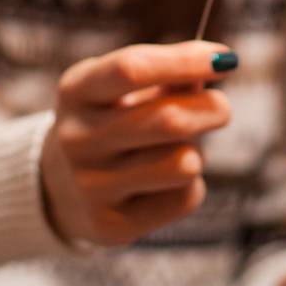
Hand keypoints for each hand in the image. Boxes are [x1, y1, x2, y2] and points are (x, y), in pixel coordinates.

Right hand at [41, 41, 232, 246]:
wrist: (60, 186)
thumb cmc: (110, 120)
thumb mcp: (123, 87)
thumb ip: (168, 71)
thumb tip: (218, 62)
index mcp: (77, 90)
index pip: (133, 69)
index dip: (185, 61)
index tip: (226, 59)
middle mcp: (76, 139)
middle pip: (169, 121)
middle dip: (212, 108)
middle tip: (221, 107)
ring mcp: (90, 186)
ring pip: (183, 164)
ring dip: (197, 152)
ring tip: (179, 150)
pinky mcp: (111, 226)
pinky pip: (184, 199)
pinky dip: (189, 186)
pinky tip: (164, 184)